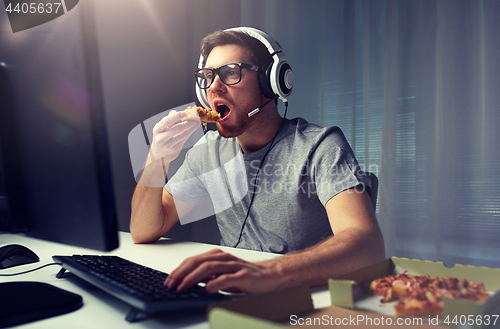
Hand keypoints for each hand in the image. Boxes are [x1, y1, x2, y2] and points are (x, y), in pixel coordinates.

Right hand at [149, 110, 198, 164]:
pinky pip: (184, 139)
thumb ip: (169, 120)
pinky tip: (193, 128)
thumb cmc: (160, 138)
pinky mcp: (175, 149)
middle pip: (176, 129)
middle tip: (193, 118)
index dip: (176, 116)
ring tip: (196, 122)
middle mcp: (161, 138)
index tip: (184, 113)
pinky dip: (190, 132)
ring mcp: (168, 145)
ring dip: (191, 127)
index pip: (166, 121)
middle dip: (187, 123)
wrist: (157, 154)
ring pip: (183, 135)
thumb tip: (177, 112)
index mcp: (157, 130)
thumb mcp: (161, 128)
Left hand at [164, 249, 279, 294]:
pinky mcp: (243, 276)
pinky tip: (207, 290)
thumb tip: (187, 281)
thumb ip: (207, 275)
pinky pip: (227, 279)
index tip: (168, 280)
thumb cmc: (245, 276)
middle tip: (171, 284)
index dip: (179, 270)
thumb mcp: (222, 274)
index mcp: (217, 256)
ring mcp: (234, 266)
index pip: (193, 260)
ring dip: (193, 278)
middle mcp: (224, 258)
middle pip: (198, 262)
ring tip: (183, 287)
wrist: (270, 276)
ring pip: (209, 268)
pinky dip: (215, 284)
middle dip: (181, 273)